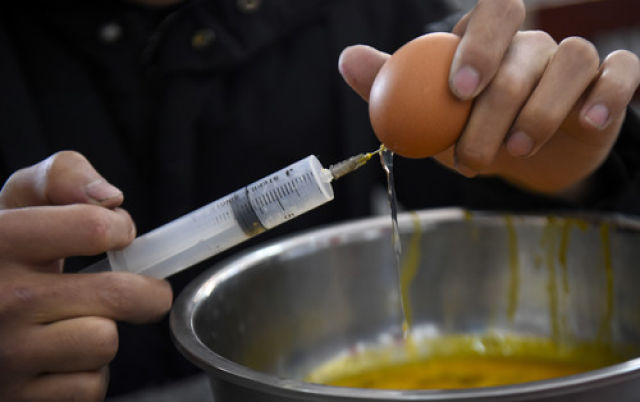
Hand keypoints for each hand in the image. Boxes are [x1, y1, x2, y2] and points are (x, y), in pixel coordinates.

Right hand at [0, 151, 172, 401]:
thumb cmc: (2, 257)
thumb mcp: (15, 204)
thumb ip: (61, 177)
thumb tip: (110, 197)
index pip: (92, 227)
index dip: (120, 229)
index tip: (119, 236)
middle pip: (118, 294)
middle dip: (145, 291)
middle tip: (141, 291)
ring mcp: (6, 355)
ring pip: (105, 342)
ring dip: (102, 334)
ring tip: (74, 324)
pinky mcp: (18, 400)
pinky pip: (89, 387)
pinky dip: (84, 375)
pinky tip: (58, 359)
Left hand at [338, 0, 639, 195]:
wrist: (519, 163)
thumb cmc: (470, 131)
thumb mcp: (428, 114)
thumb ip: (392, 84)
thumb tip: (348, 59)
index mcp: (489, 40)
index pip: (495, 9)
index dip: (481, 43)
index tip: (459, 91)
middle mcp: (533, 43)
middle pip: (526, 51)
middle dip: (498, 106)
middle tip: (472, 151)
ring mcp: (574, 62)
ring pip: (572, 61)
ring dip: (541, 111)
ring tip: (514, 150)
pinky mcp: (608, 86)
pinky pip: (621, 74)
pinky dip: (608, 94)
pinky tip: (588, 121)